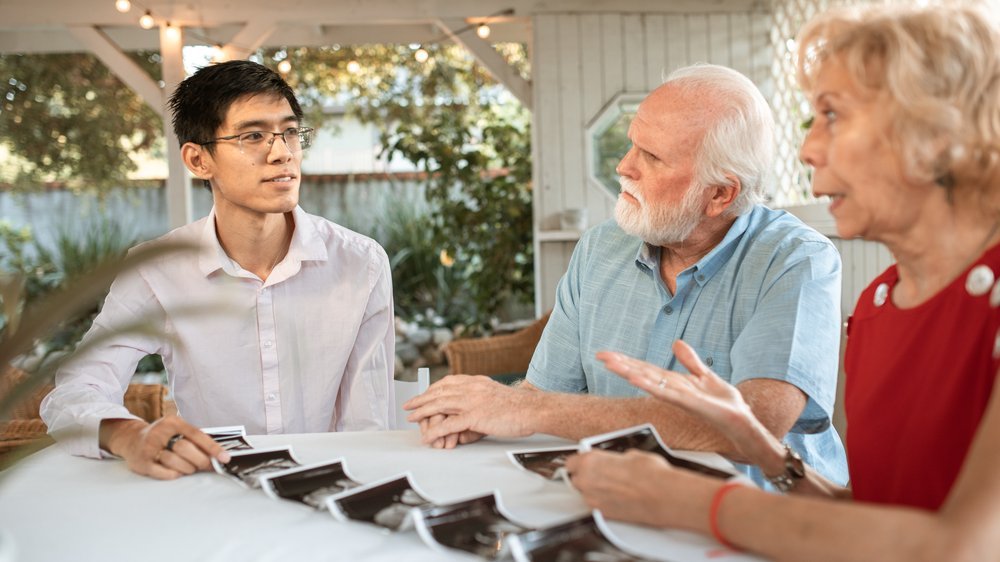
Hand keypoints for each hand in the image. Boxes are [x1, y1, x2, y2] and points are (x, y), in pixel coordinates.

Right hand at [100, 415, 229, 479]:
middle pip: (186, 449)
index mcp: (172, 422)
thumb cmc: (162, 437)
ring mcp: (149, 448)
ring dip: (188, 468)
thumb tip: (217, 455)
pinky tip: (176, 471)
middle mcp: (159, 433)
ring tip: (190, 468)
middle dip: (200, 460)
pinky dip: (175, 474)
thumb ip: (195, 439)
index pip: (196, 434)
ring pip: (175, 462)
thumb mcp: (177, 430)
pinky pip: (164, 473)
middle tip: (206, 465)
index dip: (212, 447)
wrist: (132, 439)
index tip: (224, 458)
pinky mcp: (142, 463)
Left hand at [403, 375, 536, 446]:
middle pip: (439, 392)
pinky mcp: (475, 416)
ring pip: (439, 405)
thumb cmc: (519, 406)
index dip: (433, 389)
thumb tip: (469, 413)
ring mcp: (472, 401)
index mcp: (477, 382)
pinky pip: (449, 425)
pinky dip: (436, 432)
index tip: (424, 394)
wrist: (533, 409)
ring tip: (411, 418)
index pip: (448, 382)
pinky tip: (428, 437)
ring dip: (422, 412)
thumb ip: (479, 400)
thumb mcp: (495, 396)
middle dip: (422, 399)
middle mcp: (472, 388)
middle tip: (409, 405)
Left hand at [565, 449, 712, 529]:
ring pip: (586, 493)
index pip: (571, 462)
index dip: (580, 462)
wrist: (663, 496)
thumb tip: (617, 461)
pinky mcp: (604, 514)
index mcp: (590, 462)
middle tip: (602, 474)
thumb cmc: (651, 474)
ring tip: (614, 486)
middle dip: (586, 476)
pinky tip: (618, 497)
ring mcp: (594, 500)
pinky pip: (597, 505)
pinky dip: (604, 502)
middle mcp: (587, 481)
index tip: (587, 462)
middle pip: (576, 478)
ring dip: (594, 490)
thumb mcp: (631, 455)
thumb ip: (615, 459)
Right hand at [597, 340, 770, 461]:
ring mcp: (679, 397)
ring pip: (650, 382)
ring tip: (612, 364)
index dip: (627, 360)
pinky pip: (666, 393)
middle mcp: (673, 389)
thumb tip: (677, 343)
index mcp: (675, 382)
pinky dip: (650, 386)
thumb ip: (691, 361)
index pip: (647, 368)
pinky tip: (636, 380)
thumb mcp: (706, 376)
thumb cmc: (725, 404)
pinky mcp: (690, 403)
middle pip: (643, 373)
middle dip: (622, 365)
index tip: (608, 354)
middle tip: (601, 356)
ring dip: (630, 373)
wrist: (743, 422)